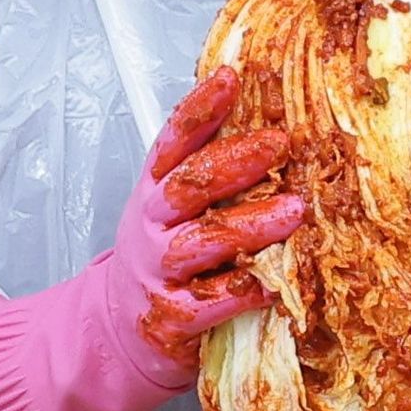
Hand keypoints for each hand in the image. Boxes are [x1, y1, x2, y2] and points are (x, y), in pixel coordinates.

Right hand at [0, 71, 307, 410]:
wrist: (117, 333)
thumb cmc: (162, 261)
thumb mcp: (171, 210)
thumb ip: (207, 172)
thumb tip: (264, 117)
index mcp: (154, 192)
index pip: (173, 141)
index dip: (199, 108)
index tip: (231, 77)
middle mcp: (152, 227)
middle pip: (188, 186)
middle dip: (233, 161)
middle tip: (279, 143)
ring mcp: (159, 273)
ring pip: (203, 242)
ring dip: (250, 223)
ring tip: (293, 209)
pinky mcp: (172, 319)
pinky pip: (213, 302)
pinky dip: (246, 290)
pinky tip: (276, 281)